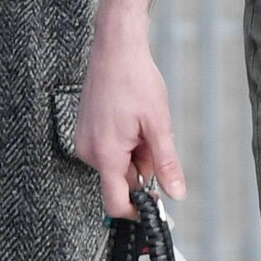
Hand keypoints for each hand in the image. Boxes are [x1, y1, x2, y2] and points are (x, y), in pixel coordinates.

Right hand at [76, 19, 186, 219]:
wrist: (115, 49)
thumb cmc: (134, 80)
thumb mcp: (159, 125)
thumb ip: (166, 164)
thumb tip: (175, 193)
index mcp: (107, 154)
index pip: (116, 204)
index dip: (137, 211)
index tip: (155, 206)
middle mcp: (89, 151)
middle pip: (120, 180)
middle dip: (142, 167)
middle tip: (154, 138)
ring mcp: (84, 141)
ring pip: (117, 164)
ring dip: (135, 153)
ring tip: (142, 123)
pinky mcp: (84, 132)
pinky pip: (108, 151)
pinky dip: (125, 143)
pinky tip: (131, 120)